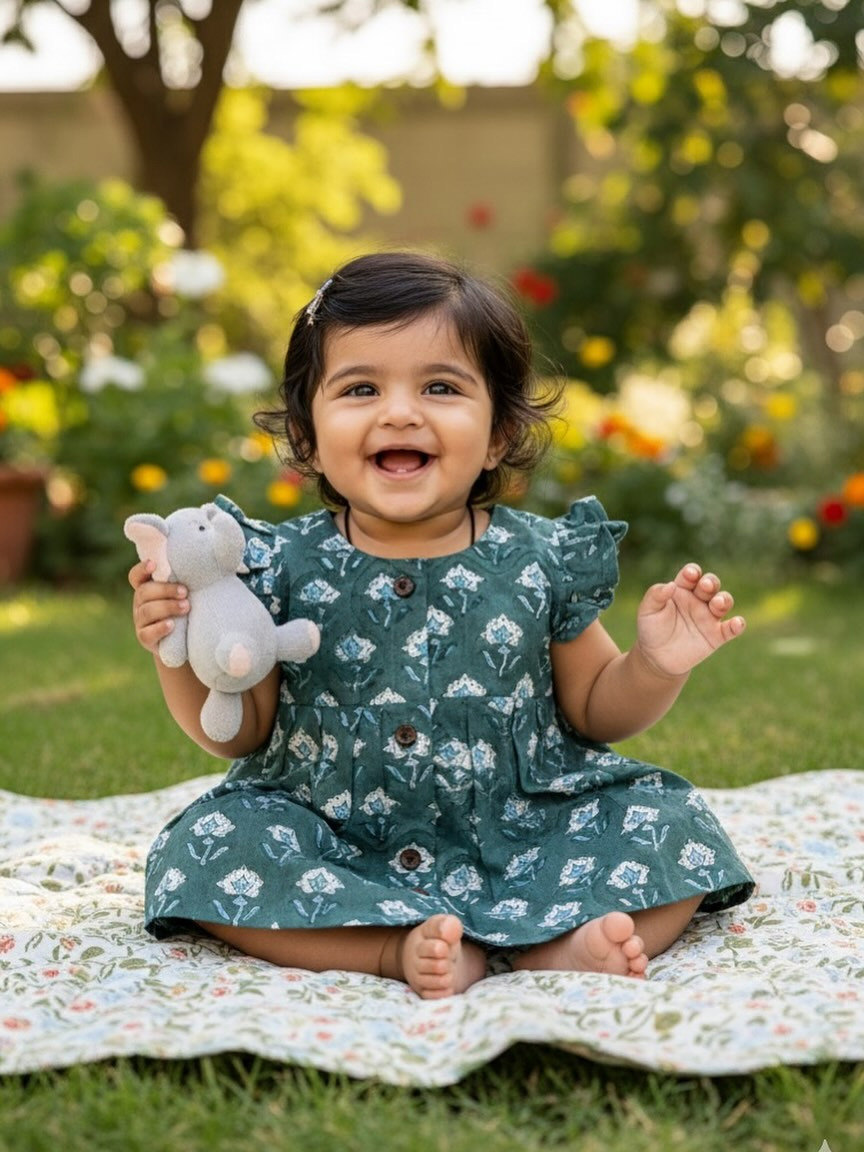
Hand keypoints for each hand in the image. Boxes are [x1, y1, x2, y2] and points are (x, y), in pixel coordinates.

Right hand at [128, 560, 188, 654]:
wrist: (187, 639)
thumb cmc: (188, 608)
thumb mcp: (186, 593)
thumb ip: (187, 578)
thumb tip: (213, 557)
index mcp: (147, 588)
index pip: (136, 576)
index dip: (142, 569)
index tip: (153, 564)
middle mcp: (140, 603)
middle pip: (144, 592)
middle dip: (165, 590)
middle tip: (185, 592)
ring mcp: (141, 621)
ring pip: (147, 611)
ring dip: (167, 607)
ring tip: (186, 607)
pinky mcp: (145, 637)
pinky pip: (147, 633)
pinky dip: (159, 628)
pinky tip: (172, 625)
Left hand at [635, 563, 744, 678]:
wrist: (656, 657)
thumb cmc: (651, 629)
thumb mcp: (647, 611)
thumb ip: (655, 595)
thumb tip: (670, 585)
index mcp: (682, 589)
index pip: (691, 575)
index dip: (692, 572)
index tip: (689, 575)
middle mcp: (698, 600)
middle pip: (711, 584)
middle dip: (711, 582)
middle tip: (705, 586)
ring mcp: (709, 617)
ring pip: (723, 602)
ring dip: (724, 600)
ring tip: (717, 603)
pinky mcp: (716, 636)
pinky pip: (731, 629)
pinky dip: (737, 625)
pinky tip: (737, 623)